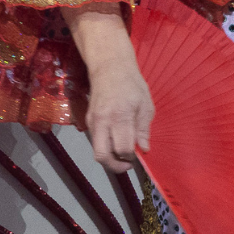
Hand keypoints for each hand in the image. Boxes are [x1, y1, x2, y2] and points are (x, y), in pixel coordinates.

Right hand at [84, 58, 155, 173]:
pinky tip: (115, 141)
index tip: (139, 154)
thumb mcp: (145, 104)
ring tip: (122, 155)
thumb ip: (143, 129)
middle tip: (127, 164)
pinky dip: (105, 146)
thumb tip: (143, 150)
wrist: (109, 66)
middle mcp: (103, 122)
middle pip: (103, 156)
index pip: (123, 149)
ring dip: (109, 158)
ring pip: (97, 151)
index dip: (132, 157)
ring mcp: (92, 121)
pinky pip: (95, 141)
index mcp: (120, 116)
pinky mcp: (88, 120)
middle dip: (115, 166)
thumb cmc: (132, 84)